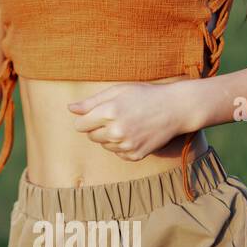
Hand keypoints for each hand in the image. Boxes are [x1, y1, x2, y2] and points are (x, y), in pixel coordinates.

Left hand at [66, 81, 194, 159]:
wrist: (175, 108)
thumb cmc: (144, 95)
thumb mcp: (117, 91)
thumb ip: (91, 102)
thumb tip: (70, 109)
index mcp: (109, 112)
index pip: (80, 125)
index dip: (86, 119)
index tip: (96, 114)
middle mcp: (116, 131)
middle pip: (91, 136)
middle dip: (97, 127)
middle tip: (115, 116)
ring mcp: (127, 145)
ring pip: (104, 145)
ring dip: (109, 137)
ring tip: (126, 123)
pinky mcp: (136, 155)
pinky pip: (118, 153)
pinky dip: (122, 146)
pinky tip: (134, 133)